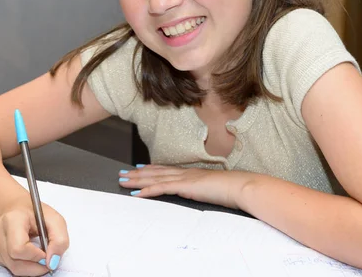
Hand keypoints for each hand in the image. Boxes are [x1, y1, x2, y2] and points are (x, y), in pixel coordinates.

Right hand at [0, 200, 68, 275]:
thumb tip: (53, 261)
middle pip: (15, 263)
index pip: (19, 248)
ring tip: (39, 254)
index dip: (36, 257)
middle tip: (47, 259)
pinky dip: (23, 265)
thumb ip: (59, 240)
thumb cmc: (35, 213)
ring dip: (31, 267)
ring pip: (13, 268)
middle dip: (36, 267)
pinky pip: (10, 267)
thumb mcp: (55, 219)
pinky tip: (28, 254)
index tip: (48, 254)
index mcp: (12, 219)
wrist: (17, 209)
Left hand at [118, 165, 251, 208]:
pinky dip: (146, 191)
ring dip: (137, 180)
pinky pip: (160, 188)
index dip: (151, 168)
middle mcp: (184, 172)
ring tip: (122, 181)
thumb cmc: (231, 189)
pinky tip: (136, 194)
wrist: (240, 186)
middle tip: (122, 173)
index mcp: (191, 173)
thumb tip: (199, 192)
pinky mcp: (184, 186)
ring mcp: (183, 178)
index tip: (138, 167)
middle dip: (137, 173)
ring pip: (154, 178)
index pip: (166, 169)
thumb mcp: (213, 188)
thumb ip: (202, 189)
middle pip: (155, 172)